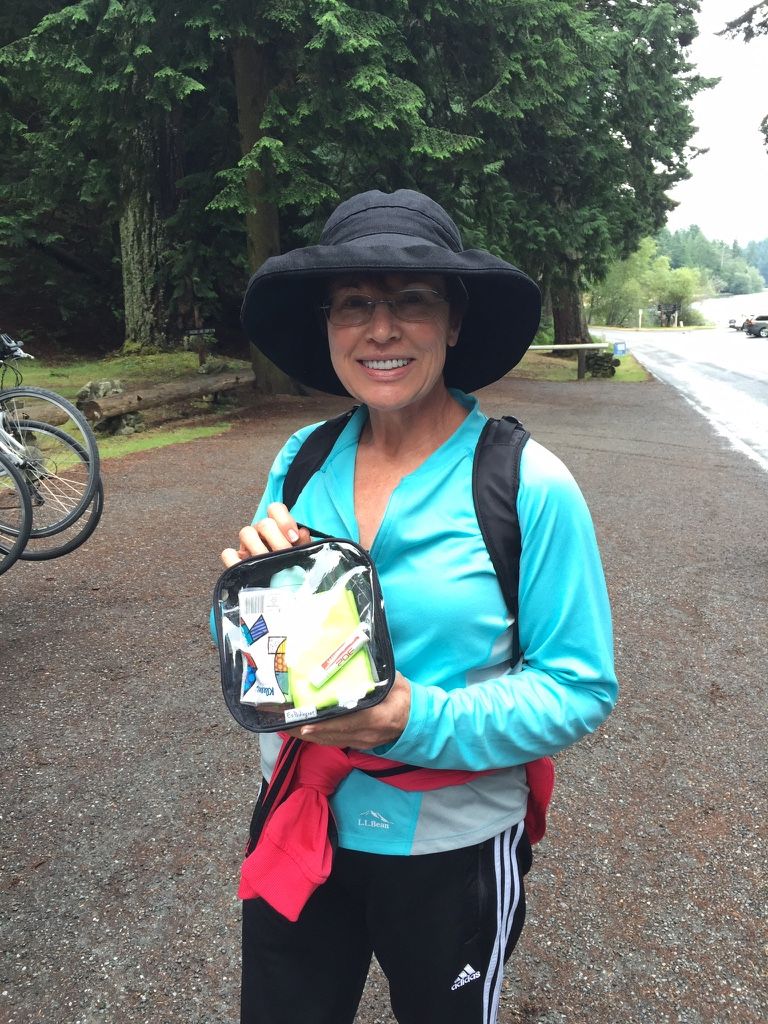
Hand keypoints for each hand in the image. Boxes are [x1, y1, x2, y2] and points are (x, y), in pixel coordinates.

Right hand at [220, 502, 310, 566]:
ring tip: (267, 563)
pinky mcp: (237, 561)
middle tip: (284, 553)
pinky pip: (228, 554)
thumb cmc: (293, 568)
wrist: (283, 589)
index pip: (276, 509)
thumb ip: (304, 544)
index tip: (294, 538)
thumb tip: (302, 532)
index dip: (285, 520)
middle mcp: (261, 533)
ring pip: (245, 532)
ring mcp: (247, 546)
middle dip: (277, 539)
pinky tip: (248, 568)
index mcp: (277, 527)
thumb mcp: (301, 555)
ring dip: (258, 547)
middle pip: (264, 523)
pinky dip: (234, 559)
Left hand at [286, 672, 411, 749]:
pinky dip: (318, 736)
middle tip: (283, 723)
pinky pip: (334, 742)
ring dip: (308, 735)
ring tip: (285, 727)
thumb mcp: (394, 682)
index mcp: (376, 718)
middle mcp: (366, 735)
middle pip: (331, 735)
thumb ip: (375, 675)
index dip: (324, 726)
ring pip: (330, 741)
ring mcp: (362, 742)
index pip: (346, 723)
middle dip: (305, 730)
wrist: (417, 721)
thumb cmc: (404, 698)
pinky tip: (303, 730)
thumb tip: (355, 659)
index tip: (304, 724)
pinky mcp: (359, 745)